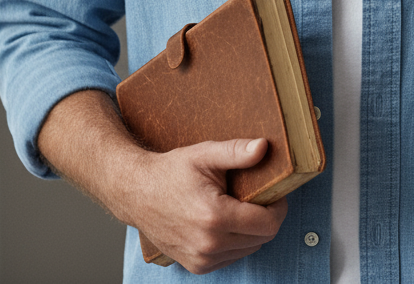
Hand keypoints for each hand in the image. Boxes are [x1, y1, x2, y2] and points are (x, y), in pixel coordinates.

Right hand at [36, 93, 287, 275]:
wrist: (136, 193)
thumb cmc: (171, 171)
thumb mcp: (205, 154)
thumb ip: (237, 152)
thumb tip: (264, 147)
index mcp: (215, 217)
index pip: (268, 224)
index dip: (278, 207)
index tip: (273, 192)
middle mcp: (209, 244)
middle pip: (262, 238)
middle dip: (266, 217)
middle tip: (257, 196)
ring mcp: (201, 259)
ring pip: (248, 249)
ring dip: (251, 230)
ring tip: (238, 206)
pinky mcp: (196, 266)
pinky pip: (231, 257)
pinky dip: (236, 241)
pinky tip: (226, 221)